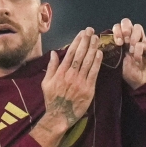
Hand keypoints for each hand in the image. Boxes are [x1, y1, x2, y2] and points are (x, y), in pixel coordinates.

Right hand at [32, 28, 102, 146]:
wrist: (60, 116)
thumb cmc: (52, 99)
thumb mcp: (46, 82)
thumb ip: (51, 67)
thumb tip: (54, 53)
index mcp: (60, 72)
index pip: (70, 53)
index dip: (76, 41)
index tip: (81, 33)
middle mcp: (71, 75)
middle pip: (80, 54)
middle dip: (86, 41)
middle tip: (90, 30)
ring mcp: (80, 82)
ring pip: (88, 61)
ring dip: (92, 48)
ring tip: (96, 38)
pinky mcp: (88, 89)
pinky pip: (94, 73)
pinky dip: (97, 62)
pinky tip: (99, 53)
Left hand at [112, 18, 145, 88]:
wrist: (142, 83)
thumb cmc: (129, 73)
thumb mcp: (117, 63)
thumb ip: (113, 52)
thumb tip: (108, 41)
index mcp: (121, 41)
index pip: (117, 27)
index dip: (116, 31)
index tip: (117, 42)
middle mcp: (130, 39)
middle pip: (127, 22)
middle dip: (124, 28)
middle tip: (124, 40)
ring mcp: (141, 41)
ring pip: (137, 27)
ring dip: (133, 36)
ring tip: (130, 48)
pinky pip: (144, 43)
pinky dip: (139, 50)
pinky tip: (137, 58)